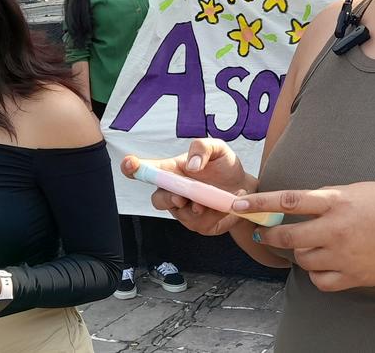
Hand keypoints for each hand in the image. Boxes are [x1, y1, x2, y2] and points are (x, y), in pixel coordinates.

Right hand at [122, 138, 251, 235]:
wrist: (245, 187)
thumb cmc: (225, 166)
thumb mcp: (218, 148)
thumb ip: (202, 148)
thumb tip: (191, 166)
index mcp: (172, 171)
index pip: (147, 170)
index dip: (133, 168)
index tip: (129, 164)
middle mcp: (174, 192)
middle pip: (158, 199)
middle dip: (168, 198)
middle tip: (182, 197)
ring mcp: (184, 211)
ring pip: (181, 213)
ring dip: (196, 207)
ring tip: (214, 198)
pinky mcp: (199, 225)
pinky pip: (200, 223)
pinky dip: (214, 213)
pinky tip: (224, 204)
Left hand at [237, 182, 374, 290]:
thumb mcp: (358, 190)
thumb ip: (329, 198)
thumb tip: (300, 205)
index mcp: (337, 201)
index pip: (288, 200)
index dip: (259, 204)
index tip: (239, 205)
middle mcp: (337, 228)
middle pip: (288, 236)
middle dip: (270, 236)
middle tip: (264, 234)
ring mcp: (344, 255)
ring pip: (302, 260)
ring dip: (300, 253)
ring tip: (313, 245)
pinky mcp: (354, 276)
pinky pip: (320, 281)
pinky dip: (317, 274)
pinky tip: (325, 264)